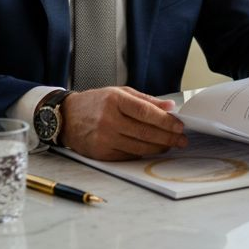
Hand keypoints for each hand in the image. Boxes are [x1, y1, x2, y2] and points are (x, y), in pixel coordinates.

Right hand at [60, 86, 187, 160]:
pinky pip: (129, 155)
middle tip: (181, 139)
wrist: (67, 117)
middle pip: (145, 132)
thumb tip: (170, 106)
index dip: (166, 121)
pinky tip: (152, 148)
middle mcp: (108, 120)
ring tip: (171, 144)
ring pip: (139, 147)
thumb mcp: (119, 93)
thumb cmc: (95, 103)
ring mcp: (104, 138)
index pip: (146, 112)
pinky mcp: (102, 153)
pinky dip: (143, 152)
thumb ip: (146, 100)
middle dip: (168, 137)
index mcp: (114, 100)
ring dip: (159, 147)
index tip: (180, 125)